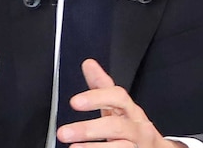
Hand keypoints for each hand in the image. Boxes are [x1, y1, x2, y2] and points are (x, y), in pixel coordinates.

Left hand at [56, 59, 184, 147]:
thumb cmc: (133, 128)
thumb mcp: (119, 107)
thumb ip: (102, 87)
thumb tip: (88, 64)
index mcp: (130, 110)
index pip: (118, 97)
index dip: (96, 98)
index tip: (74, 102)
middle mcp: (137, 128)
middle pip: (116, 126)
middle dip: (88, 129)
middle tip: (64, 132)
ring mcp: (139, 146)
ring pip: (121, 147)